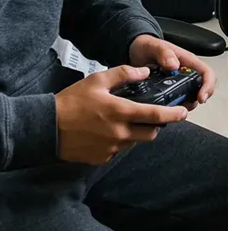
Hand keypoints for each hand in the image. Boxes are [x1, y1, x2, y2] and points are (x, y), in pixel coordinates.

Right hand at [54, 64, 188, 164]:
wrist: (46, 127)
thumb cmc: (71, 102)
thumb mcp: (97, 80)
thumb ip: (124, 74)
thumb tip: (144, 72)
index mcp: (121, 112)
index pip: (155, 115)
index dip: (173, 115)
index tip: (183, 112)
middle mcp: (119, 133)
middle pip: (151, 133)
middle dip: (156, 125)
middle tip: (151, 116)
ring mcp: (110, 149)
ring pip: (134, 142)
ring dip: (136, 133)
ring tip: (123, 121)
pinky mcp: (101, 158)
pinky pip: (118, 151)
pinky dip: (119, 142)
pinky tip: (106, 132)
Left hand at [128, 33, 215, 105]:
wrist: (134, 51)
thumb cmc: (147, 46)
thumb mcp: (154, 46)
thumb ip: (164, 53)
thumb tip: (175, 65)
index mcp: (188, 61)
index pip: (207, 73)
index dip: (208, 86)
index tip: (200, 97)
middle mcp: (186, 73)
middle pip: (201, 89)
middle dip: (195, 100)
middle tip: (184, 107)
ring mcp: (178, 83)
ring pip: (190, 98)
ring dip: (184, 105)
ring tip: (172, 109)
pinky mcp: (169, 91)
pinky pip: (177, 102)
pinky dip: (173, 108)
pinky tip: (164, 108)